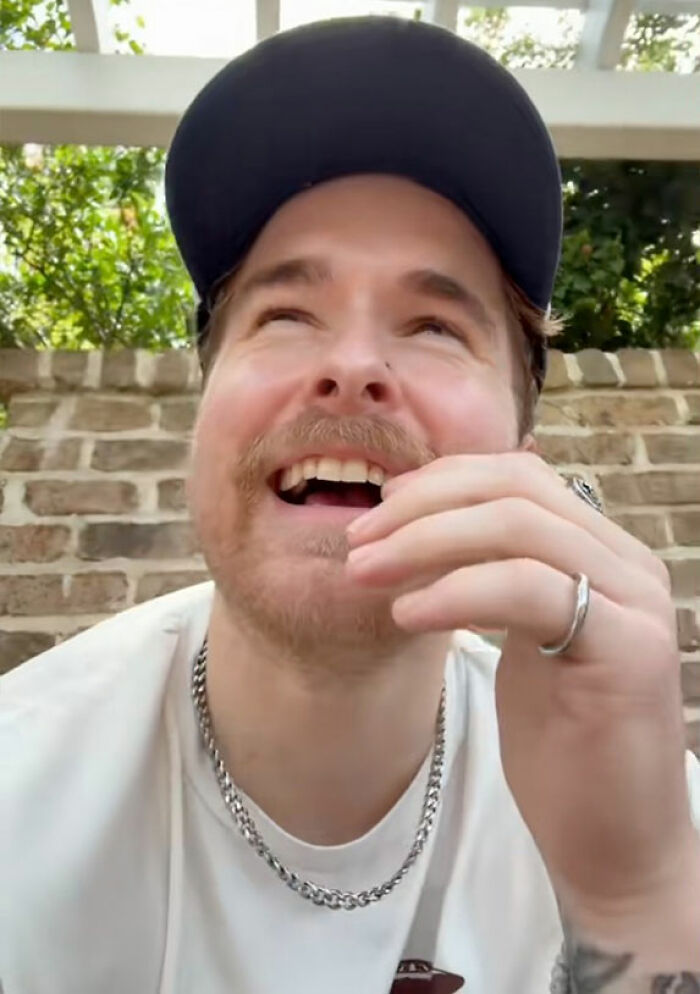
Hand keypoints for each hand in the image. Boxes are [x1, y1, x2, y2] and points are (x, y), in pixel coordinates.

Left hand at [346, 452, 699, 956]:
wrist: (614, 843)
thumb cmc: (560, 745)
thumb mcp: (521, 640)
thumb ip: (498, 577)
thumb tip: (433, 523)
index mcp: (601, 553)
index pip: (519, 475)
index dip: (441, 481)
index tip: (377, 513)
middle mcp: (626, 566)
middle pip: (515, 489)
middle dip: (421, 507)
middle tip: (357, 544)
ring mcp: (633, 603)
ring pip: (519, 527)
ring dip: (424, 541)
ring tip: (364, 573)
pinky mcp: (628, 651)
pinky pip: (529, 590)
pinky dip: (457, 592)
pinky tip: (407, 614)